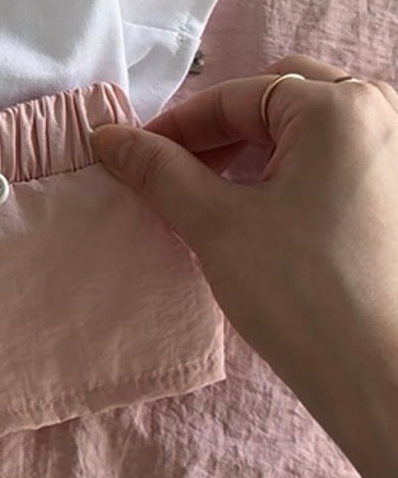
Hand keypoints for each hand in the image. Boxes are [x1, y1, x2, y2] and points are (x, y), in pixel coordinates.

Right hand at [91, 54, 397, 477]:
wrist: (381, 381)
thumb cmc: (300, 293)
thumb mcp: (214, 222)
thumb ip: (157, 169)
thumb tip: (108, 136)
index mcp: (340, 107)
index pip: (236, 97)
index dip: (177, 126)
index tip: (137, 155)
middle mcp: (382, 113)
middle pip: (278, 96)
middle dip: (222, 129)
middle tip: (182, 170)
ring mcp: (396, 152)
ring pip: (307, 124)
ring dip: (254, 147)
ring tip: (216, 190)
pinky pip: (333, 153)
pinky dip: (289, 166)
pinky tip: (262, 206)